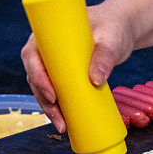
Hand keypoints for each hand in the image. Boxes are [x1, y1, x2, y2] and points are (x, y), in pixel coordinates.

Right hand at [21, 3, 135, 132]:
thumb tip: (95, 80)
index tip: (52, 94)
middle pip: (36, 77)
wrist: (121, 28)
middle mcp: (46, 49)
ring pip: (43, 88)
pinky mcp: (65, 73)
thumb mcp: (110, 39)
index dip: (37, 77)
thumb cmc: (113, 26)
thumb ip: (105, 56)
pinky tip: (64, 122)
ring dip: (49, 108)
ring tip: (63, 126)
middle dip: (44, 100)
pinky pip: (56, 91)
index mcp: (47, 34)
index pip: (32, 56)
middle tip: (60, 120)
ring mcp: (55, 63)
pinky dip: (58, 106)